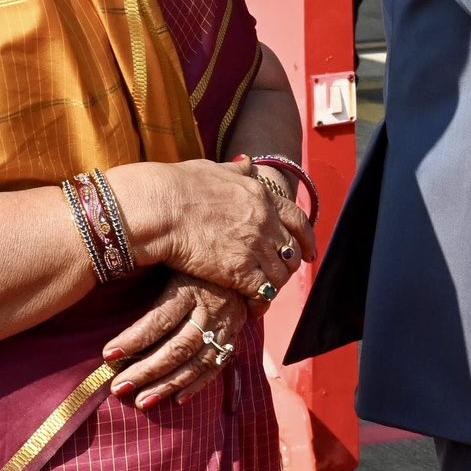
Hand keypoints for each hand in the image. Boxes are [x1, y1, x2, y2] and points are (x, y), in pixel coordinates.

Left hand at [103, 272, 247, 409]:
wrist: (240, 258)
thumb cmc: (191, 259)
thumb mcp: (171, 260)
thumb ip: (146, 271)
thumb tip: (106, 279)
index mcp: (191, 288)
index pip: (160, 319)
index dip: (134, 339)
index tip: (108, 356)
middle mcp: (211, 309)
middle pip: (178, 346)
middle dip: (147, 370)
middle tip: (118, 387)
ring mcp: (226, 325)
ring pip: (197, 362)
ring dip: (168, 385)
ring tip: (141, 402)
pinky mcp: (235, 336)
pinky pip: (217, 366)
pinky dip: (198, 385)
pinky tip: (177, 400)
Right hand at [108, 157, 316, 308]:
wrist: (160, 208)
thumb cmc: (177, 187)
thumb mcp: (213, 169)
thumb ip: (235, 170)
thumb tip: (247, 162)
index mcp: (260, 195)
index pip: (297, 219)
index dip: (307, 237)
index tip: (309, 251)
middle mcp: (264, 220)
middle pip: (291, 250)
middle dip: (288, 265)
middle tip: (278, 276)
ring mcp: (254, 246)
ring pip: (280, 274)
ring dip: (273, 286)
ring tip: (261, 295)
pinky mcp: (239, 271)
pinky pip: (262, 292)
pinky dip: (259, 302)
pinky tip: (250, 308)